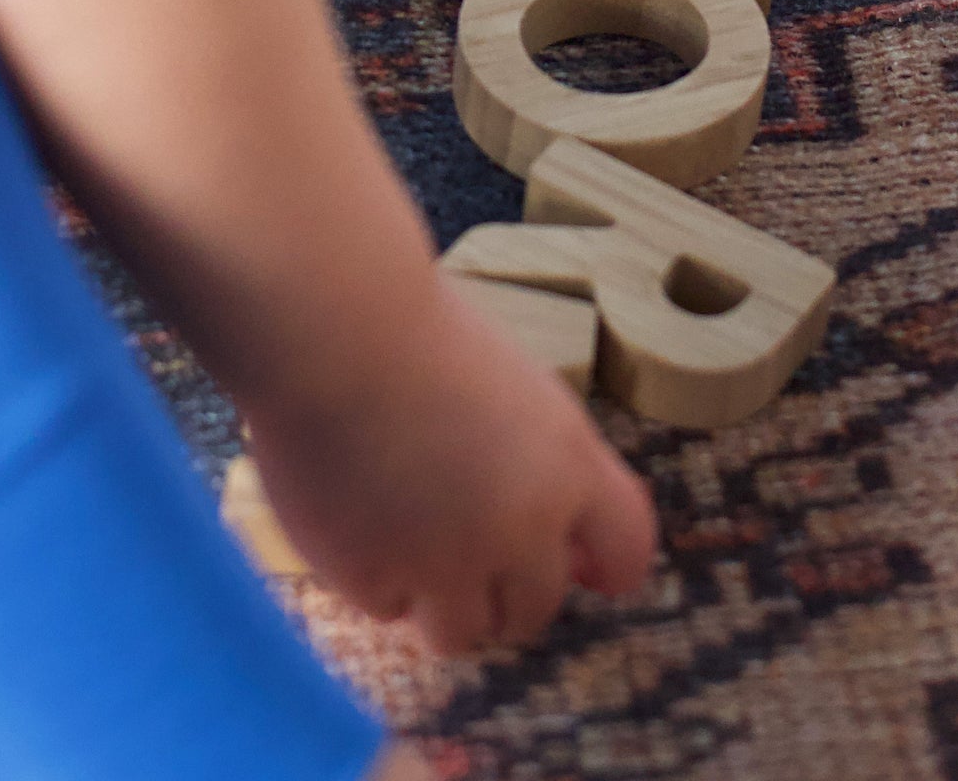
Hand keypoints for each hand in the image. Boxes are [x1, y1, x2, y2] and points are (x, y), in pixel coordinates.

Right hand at [241, 278, 657, 653]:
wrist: (332, 325)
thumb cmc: (417, 332)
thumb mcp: (514, 386)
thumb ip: (540, 461)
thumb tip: (546, 531)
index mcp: (568, 465)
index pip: (626, 549)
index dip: (604, 565)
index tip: (582, 568)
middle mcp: (520, 528)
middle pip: (534, 609)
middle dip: (504, 589)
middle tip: (463, 549)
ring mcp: (445, 564)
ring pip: (461, 632)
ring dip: (439, 601)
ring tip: (403, 538)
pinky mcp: (373, 579)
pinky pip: (384, 607)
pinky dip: (370, 574)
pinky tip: (351, 511)